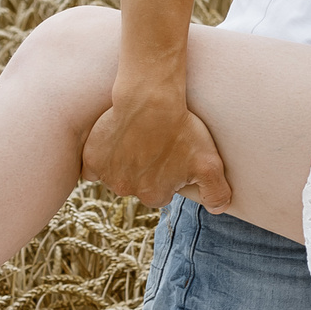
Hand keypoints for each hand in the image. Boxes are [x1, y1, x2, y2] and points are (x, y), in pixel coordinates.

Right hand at [82, 73, 233, 211]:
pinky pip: (94, 166)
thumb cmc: (181, 129)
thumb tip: (218, 210)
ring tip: (137, 139)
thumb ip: (217, 192)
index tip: (171, 156)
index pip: (161, 192)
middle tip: (154, 145)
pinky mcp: (92, 158)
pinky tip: (114, 143)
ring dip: (123, 163)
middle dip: (144, 171)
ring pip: (116, 175)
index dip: (167, 174)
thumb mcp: (210, 163)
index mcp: (154, 196)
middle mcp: (128, 191)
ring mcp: (108, 175)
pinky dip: (102, 158)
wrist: (150, 99)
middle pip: (137, 184)